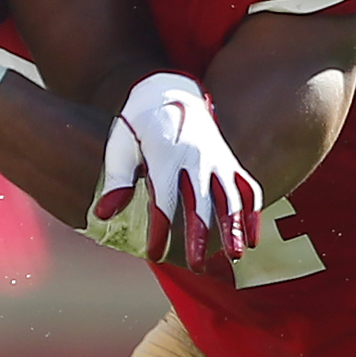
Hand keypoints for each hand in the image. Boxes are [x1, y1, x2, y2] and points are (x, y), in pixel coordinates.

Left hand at [84, 73, 260, 277]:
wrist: (168, 90)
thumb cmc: (138, 124)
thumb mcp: (120, 146)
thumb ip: (117, 180)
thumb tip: (103, 215)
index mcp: (165, 155)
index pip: (164, 200)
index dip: (159, 229)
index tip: (153, 254)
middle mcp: (196, 157)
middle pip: (201, 201)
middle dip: (200, 235)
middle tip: (197, 266)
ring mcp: (217, 159)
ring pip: (231, 196)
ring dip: (235, 226)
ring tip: (236, 254)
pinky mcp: (229, 160)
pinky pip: (247, 187)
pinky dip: (252, 213)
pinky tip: (252, 239)